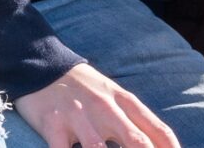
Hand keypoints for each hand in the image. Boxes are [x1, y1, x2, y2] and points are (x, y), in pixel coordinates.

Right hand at [15, 63, 179, 147]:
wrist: (42, 64)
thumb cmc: (84, 87)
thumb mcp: (114, 96)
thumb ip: (135, 121)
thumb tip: (161, 145)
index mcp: (125, 101)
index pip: (159, 131)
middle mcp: (106, 108)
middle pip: (137, 143)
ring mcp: (79, 116)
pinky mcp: (53, 124)